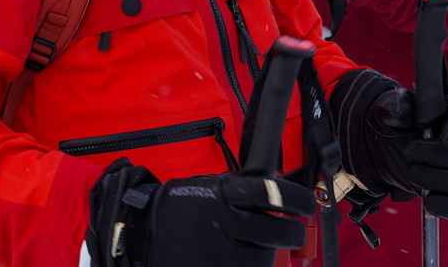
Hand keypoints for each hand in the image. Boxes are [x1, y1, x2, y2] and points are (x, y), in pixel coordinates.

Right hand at [87, 160, 314, 266]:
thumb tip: (274, 194)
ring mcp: (224, 254)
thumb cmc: (178, 210)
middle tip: (290, 231)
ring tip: (245, 247)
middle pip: (280, 232)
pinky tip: (234, 260)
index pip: (273, 193)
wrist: (141, 235)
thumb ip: (239, 191)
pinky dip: (247, 266)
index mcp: (224, 194)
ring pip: (265, 258)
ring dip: (263, 254)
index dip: (297, 200)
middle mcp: (227, 223)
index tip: (307, 204)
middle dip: (291, 233)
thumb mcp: (207, 188)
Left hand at [330, 69, 447, 218]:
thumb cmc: (392, 120)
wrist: (380, 144)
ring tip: (411, 171)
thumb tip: (404, 113)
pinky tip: (427, 198)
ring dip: (435, 179)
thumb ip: (396, 105)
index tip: (444, 138)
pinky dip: (443, 205)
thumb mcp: (387, 106)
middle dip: (438, 156)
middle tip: (409, 151)